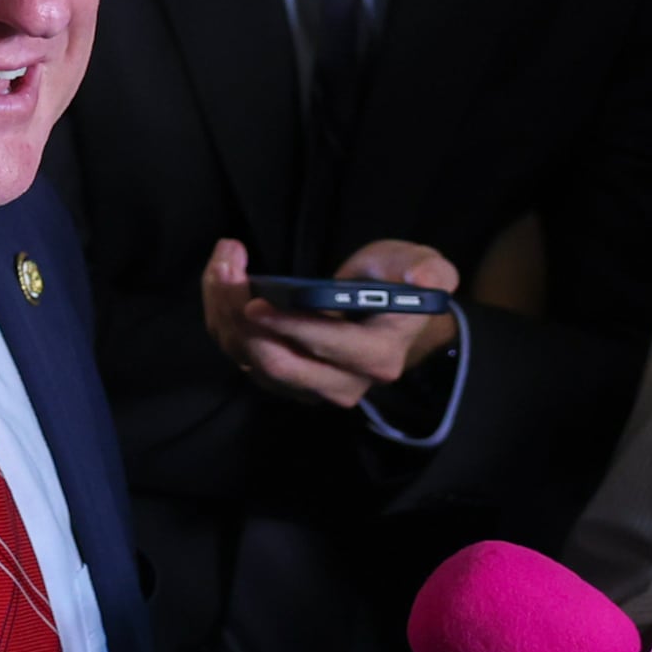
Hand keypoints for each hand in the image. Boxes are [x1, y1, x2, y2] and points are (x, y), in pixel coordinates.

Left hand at [200, 239, 461, 410]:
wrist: (385, 317)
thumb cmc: (398, 286)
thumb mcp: (422, 267)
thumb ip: (430, 271)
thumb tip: (424, 280)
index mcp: (377, 357)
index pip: (325, 347)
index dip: (288, 325)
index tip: (256, 299)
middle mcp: (340, 384)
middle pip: (276, 363)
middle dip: (240, 316)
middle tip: (227, 267)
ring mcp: (305, 387)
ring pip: (248, 359)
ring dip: (223, 311)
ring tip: (223, 263)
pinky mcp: (279, 380)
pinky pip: (238, 354)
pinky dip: (221, 318)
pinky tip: (222, 282)